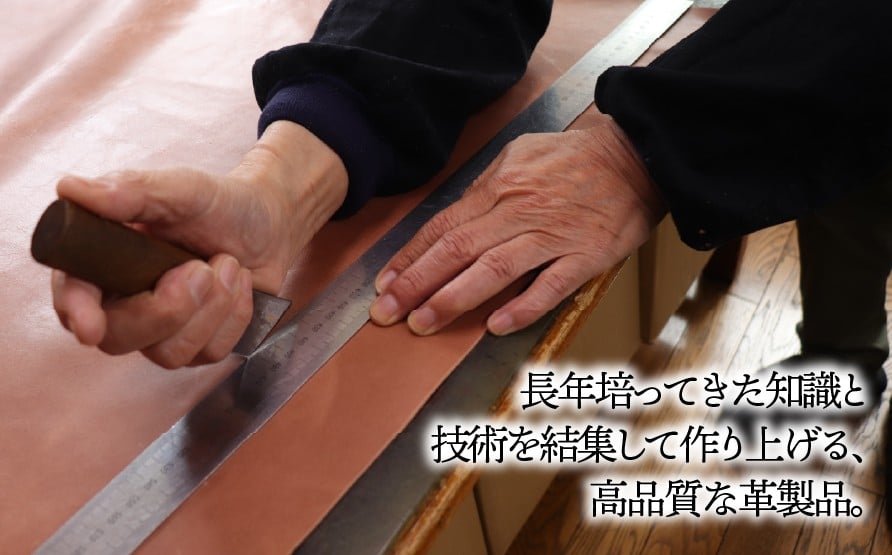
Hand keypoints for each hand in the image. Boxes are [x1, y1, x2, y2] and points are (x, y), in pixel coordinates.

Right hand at [52, 121, 347, 367]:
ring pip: (169, 353)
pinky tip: (239, 283)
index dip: (77, 313)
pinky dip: (235, 314)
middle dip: (166, 309)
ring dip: (211, 307)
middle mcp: (124, 303)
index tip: (90, 325)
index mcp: (104, 262)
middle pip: (118, 338)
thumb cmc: (219, 204)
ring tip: (227, 264)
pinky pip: (210, 352)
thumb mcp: (182, 188)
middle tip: (200, 269)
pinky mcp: (198, 346)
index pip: (74, 297)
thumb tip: (70, 189)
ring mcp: (162, 331)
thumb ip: (131, 190)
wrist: (269, 223)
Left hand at [370, 115, 664, 335]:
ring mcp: (553, 236)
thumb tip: (456, 217)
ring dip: (454, 298)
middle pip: (457, 250)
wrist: (636, 157)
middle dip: (416, 283)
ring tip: (423, 322)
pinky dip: (523, 306)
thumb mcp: (520, 156)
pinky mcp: (586, 256)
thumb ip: (486, 189)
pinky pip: (551, 286)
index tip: (385, 284)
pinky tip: (495, 326)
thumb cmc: (575, 159)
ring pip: (494, 270)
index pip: (443, 226)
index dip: (410, 257)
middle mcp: (519, 213)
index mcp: (500, 188)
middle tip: (386, 313)